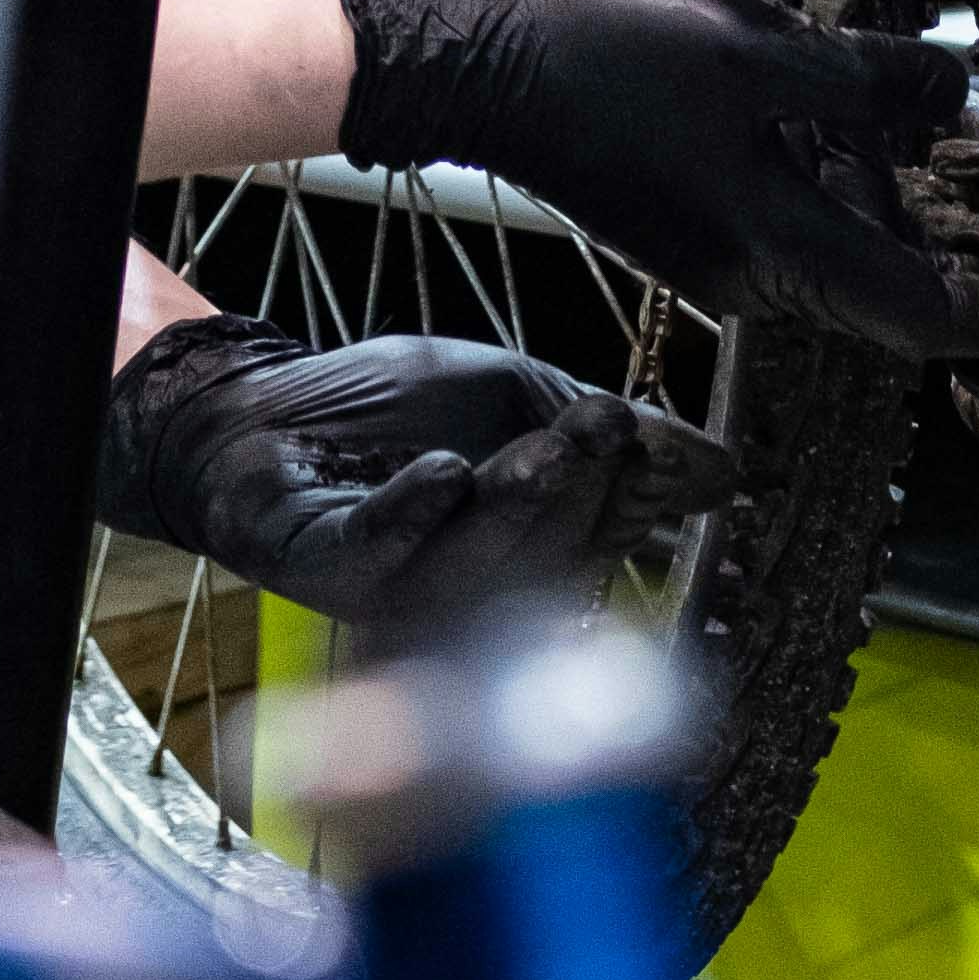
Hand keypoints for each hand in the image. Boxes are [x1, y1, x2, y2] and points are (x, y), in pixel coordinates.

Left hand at [97, 313, 735, 641]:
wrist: (257, 410)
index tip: (683, 457)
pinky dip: (413, 511)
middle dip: (582, 489)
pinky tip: (442, 473)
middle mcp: (478, 586)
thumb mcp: (504, 391)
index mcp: (530, 549)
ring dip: (514, 503)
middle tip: (609, 425)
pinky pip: (381, 551)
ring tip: (542, 448)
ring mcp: (406, 588)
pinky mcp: (331, 570)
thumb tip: (721, 466)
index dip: (643, 501)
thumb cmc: (382, 409)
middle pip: (550, 555)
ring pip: (478, 563)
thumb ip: (592, 423)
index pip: (607, 535)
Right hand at [337, 0, 974, 362]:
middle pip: (883, 272)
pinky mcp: (688, 227)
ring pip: (832, 235)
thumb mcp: (756, 50)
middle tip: (949, 111)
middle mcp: (757, 280)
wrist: (482, 66)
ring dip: (864, 166)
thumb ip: (866, 83)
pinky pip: (782, 213)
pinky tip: (793, 81)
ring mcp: (717, 258)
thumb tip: (956, 95)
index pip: (927, 318)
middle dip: (926, 199)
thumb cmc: (612, 58)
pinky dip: (809, 159)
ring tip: (865, 75)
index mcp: (784, 253)